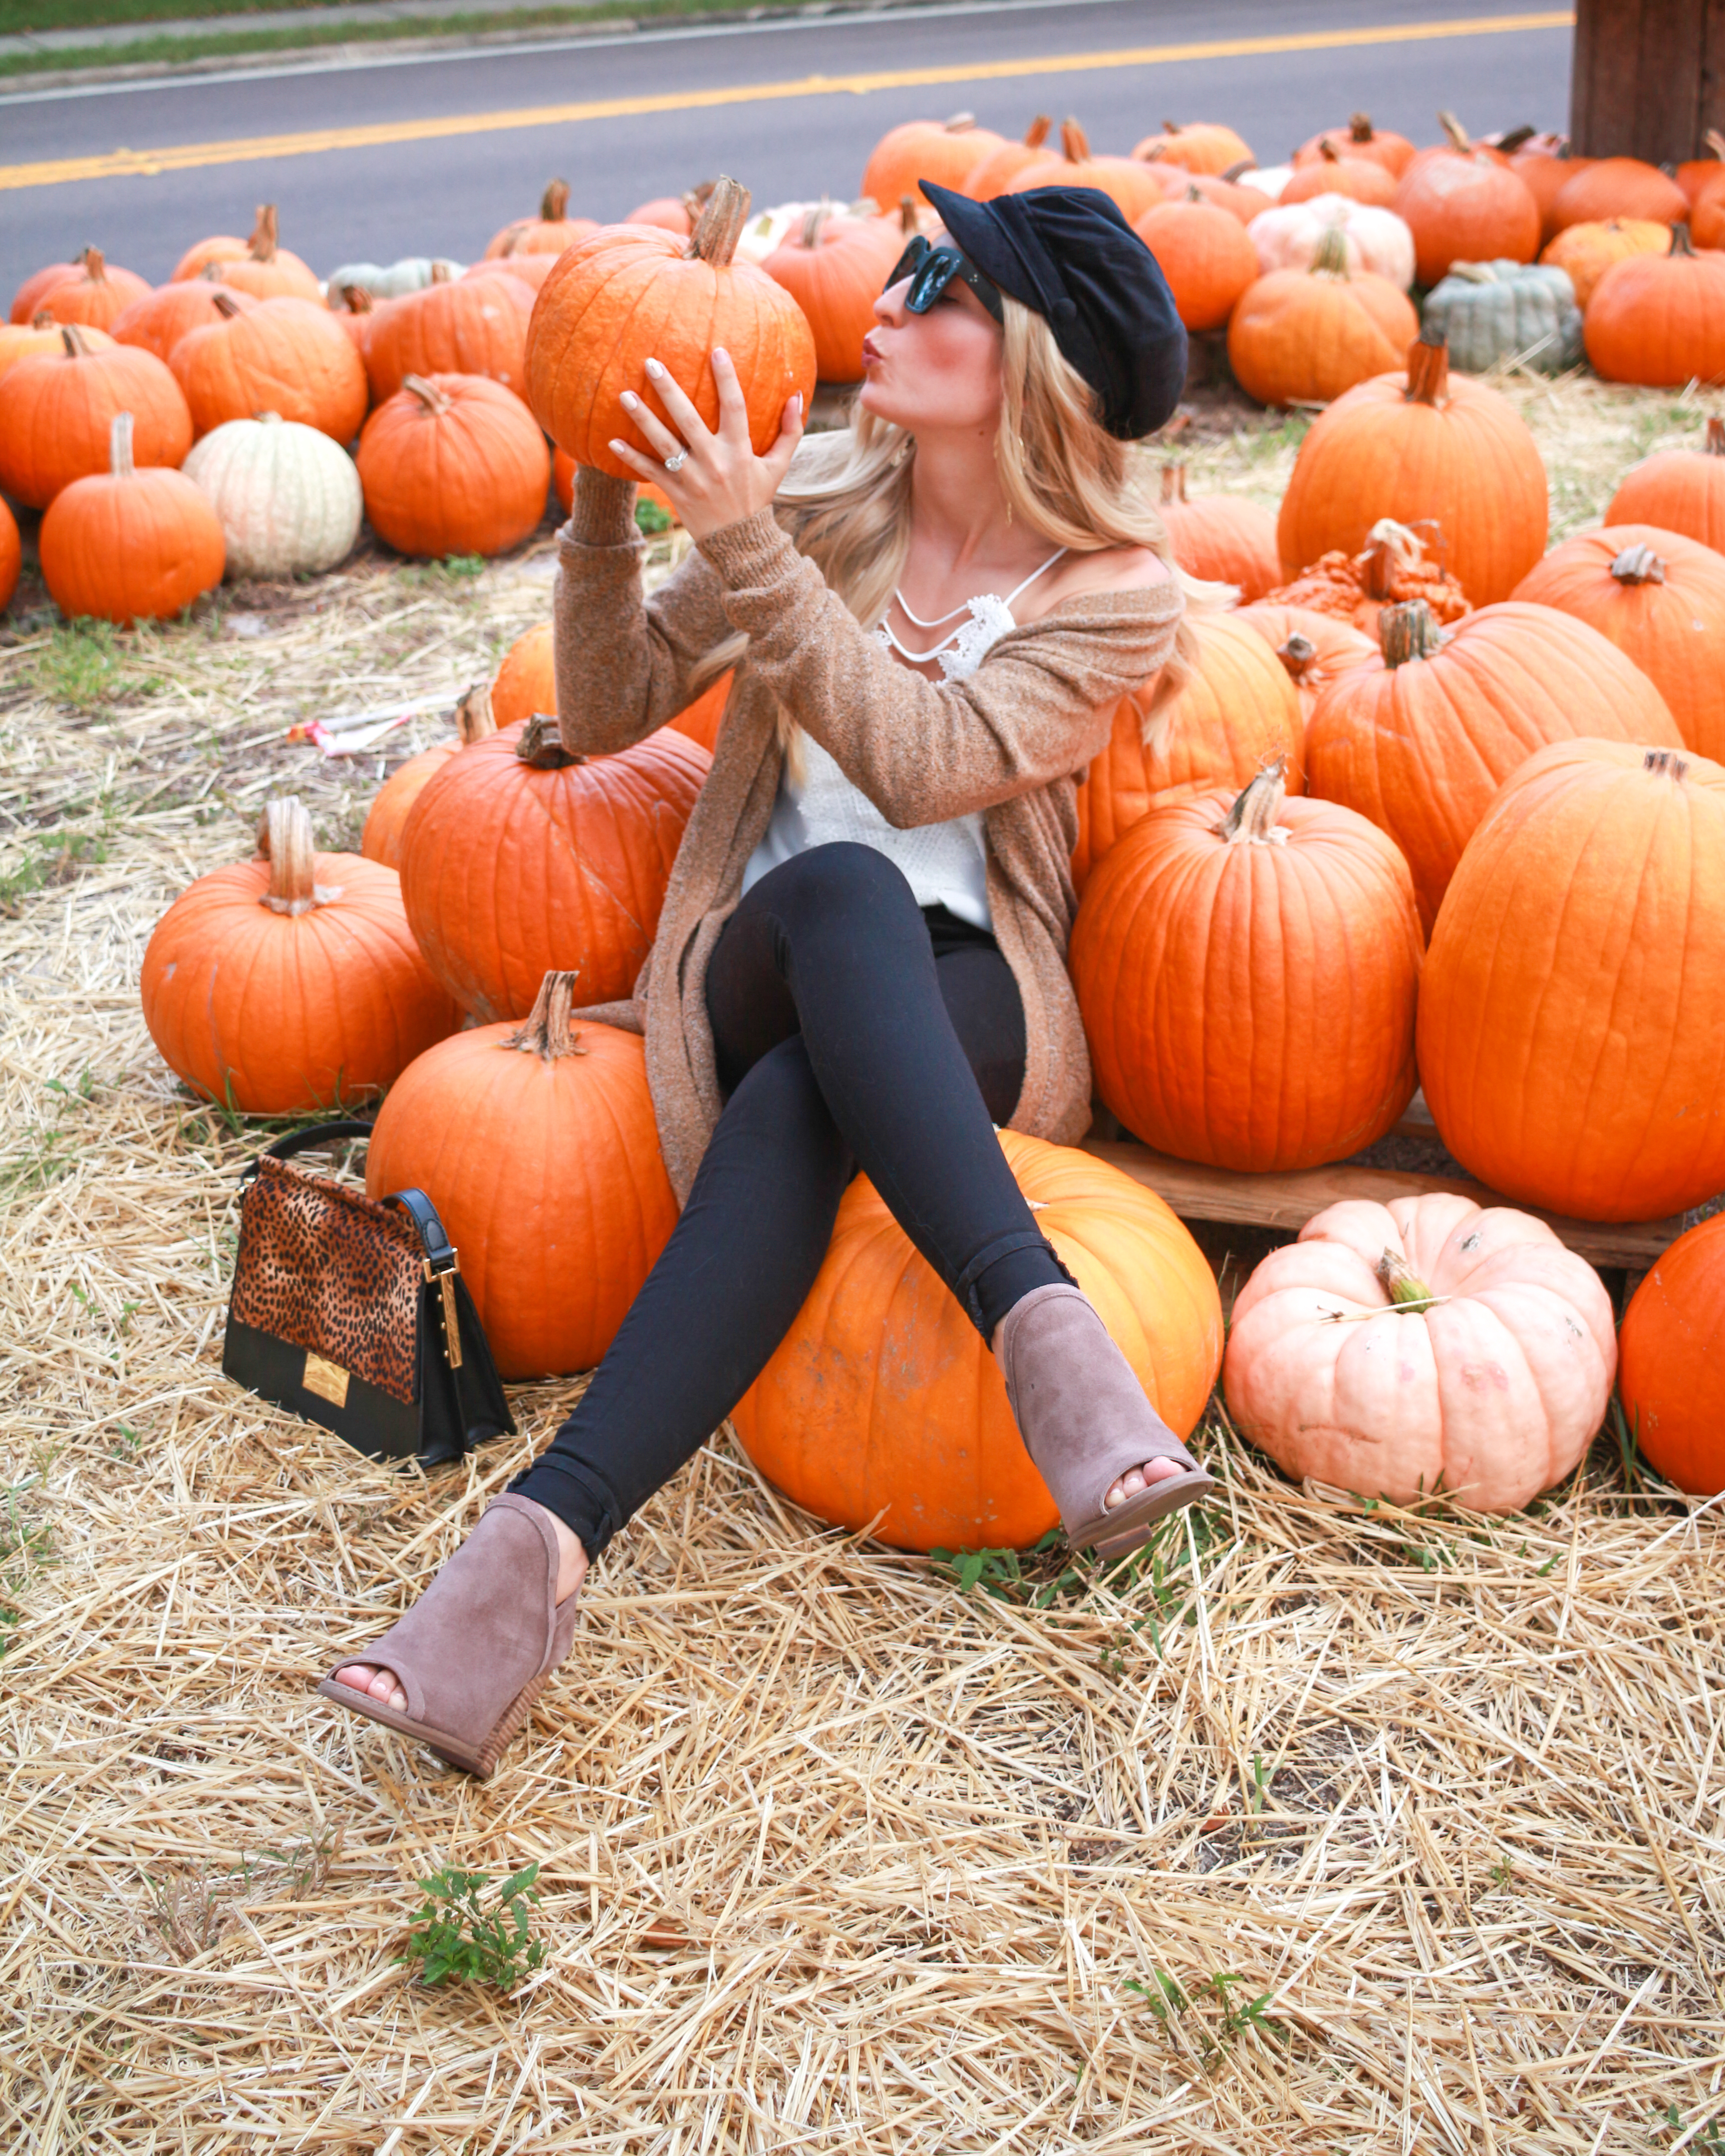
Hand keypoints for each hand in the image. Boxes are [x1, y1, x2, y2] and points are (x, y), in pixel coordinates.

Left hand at [609, 348, 802, 542]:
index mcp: (740, 451)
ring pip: (664, 443)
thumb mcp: (779, 467)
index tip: (716, 351)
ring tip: (625, 394)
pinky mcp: (678, 494)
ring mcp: (694, 479)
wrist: (740, 543)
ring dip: (643, 419)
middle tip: (651, 363)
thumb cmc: (757, 498)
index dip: (726, 379)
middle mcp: (715, 462)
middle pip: (689, 420)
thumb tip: (798, 396)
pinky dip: (632, 459)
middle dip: (669, 390)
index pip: (735, 407)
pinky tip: (612, 442)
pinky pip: (651, 473)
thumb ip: (790, 431)